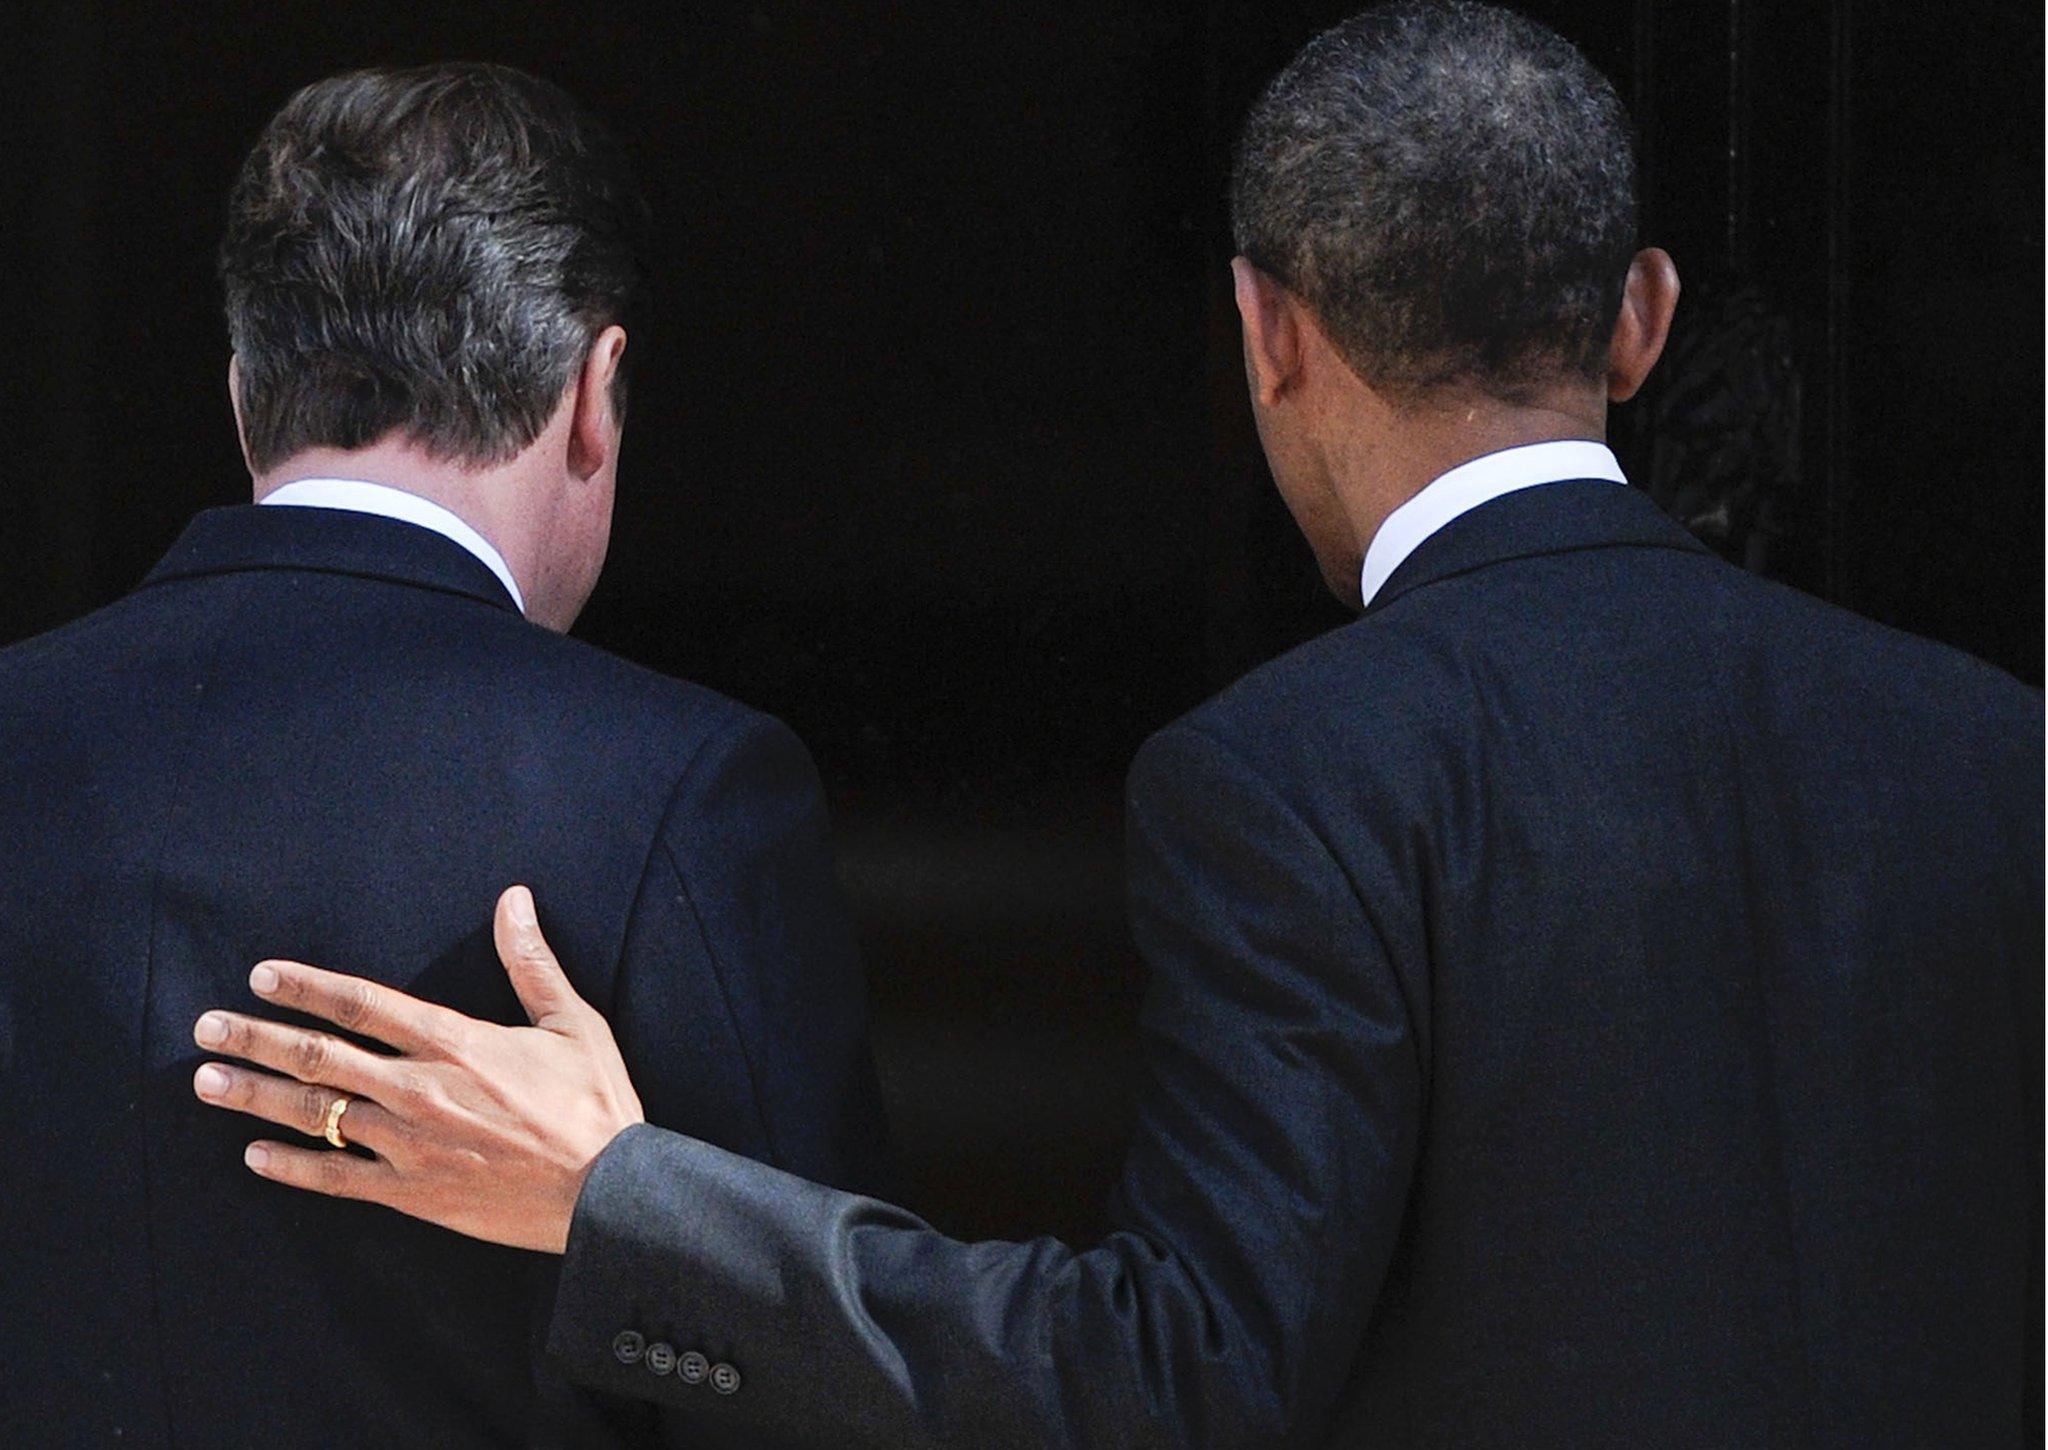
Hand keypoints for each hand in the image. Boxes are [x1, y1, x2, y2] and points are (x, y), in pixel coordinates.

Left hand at [191, 885, 643, 1253]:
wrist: (606, 1190)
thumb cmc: (595, 1102)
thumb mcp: (572, 1022)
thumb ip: (531, 962)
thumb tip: (514, 899)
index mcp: (454, 1042)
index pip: (362, 1004)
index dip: (306, 987)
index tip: (261, 976)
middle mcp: (419, 1089)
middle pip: (320, 1057)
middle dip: (257, 1038)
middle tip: (206, 1027)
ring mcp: (410, 1144)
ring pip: (316, 1115)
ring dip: (256, 1095)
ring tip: (207, 1081)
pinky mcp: (413, 1192)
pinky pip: (338, 1178)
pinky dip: (292, 1167)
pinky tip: (255, 1155)